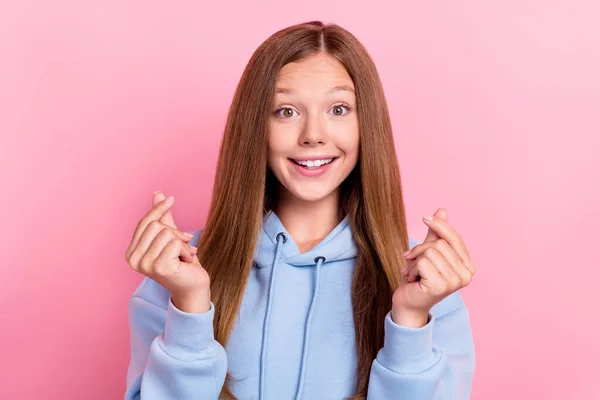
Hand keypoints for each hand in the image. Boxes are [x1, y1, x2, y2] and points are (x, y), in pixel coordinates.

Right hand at [125, 191, 209, 312]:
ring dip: (182, 244)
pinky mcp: (159, 267)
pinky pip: (175, 243)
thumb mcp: (171, 237)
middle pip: (155, 225)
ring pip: (166, 233)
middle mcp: (133, 260)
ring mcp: (145, 265)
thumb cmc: (182, 263)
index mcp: (131, 253)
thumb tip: (157, 193)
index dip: (158, 209)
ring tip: (184, 256)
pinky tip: (186, 262)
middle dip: (175, 233)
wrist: (194, 287)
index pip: (144, 222)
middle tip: (183, 247)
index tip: (171, 199)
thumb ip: (162, 217)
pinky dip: (186, 250)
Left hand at [391, 208, 475, 326]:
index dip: (439, 225)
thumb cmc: (419, 279)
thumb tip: (443, 210)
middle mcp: (466, 275)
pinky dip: (412, 268)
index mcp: (468, 266)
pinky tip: (413, 280)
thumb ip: (437, 234)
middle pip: (440, 243)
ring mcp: (455, 282)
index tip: (425, 217)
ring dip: (415, 261)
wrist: (409, 303)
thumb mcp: (428, 253)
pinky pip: (423, 262)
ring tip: (415, 273)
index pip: (454, 237)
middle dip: (421, 250)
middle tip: (414, 263)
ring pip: (430, 251)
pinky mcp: (440, 286)